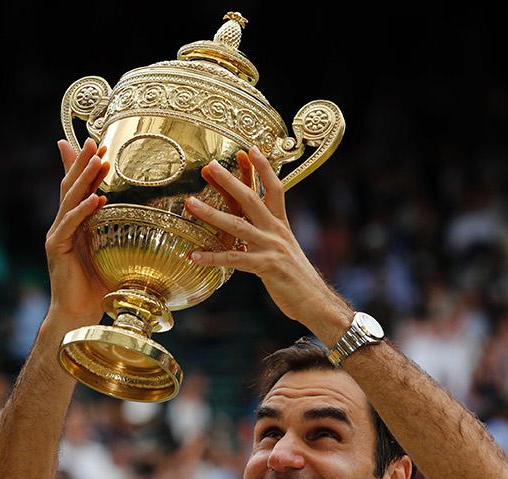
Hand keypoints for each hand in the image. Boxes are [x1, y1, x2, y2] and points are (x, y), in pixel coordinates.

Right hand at [45, 138, 110, 325]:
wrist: (79, 313)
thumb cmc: (101, 287)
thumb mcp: (117, 254)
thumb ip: (127, 237)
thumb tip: (156, 227)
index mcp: (77, 223)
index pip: (78, 187)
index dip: (84, 165)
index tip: (97, 143)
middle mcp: (63, 224)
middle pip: (71, 185)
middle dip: (83, 161)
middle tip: (95, 141)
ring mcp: (58, 234)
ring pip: (70, 198)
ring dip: (84, 177)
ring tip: (97, 160)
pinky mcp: (56, 247)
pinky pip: (70, 224)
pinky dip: (82, 210)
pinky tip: (95, 198)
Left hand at [184, 147, 349, 336]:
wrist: (316, 302)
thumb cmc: (297, 279)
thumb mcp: (284, 252)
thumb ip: (267, 238)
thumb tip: (247, 232)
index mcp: (282, 225)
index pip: (275, 188)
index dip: (264, 168)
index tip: (250, 148)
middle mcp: (277, 232)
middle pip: (252, 199)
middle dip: (230, 181)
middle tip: (211, 165)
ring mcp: (271, 248)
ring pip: (238, 225)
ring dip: (212, 213)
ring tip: (191, 203)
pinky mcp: (266, 267)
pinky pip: (234, 259)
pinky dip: (212, 257)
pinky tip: (193, 256)